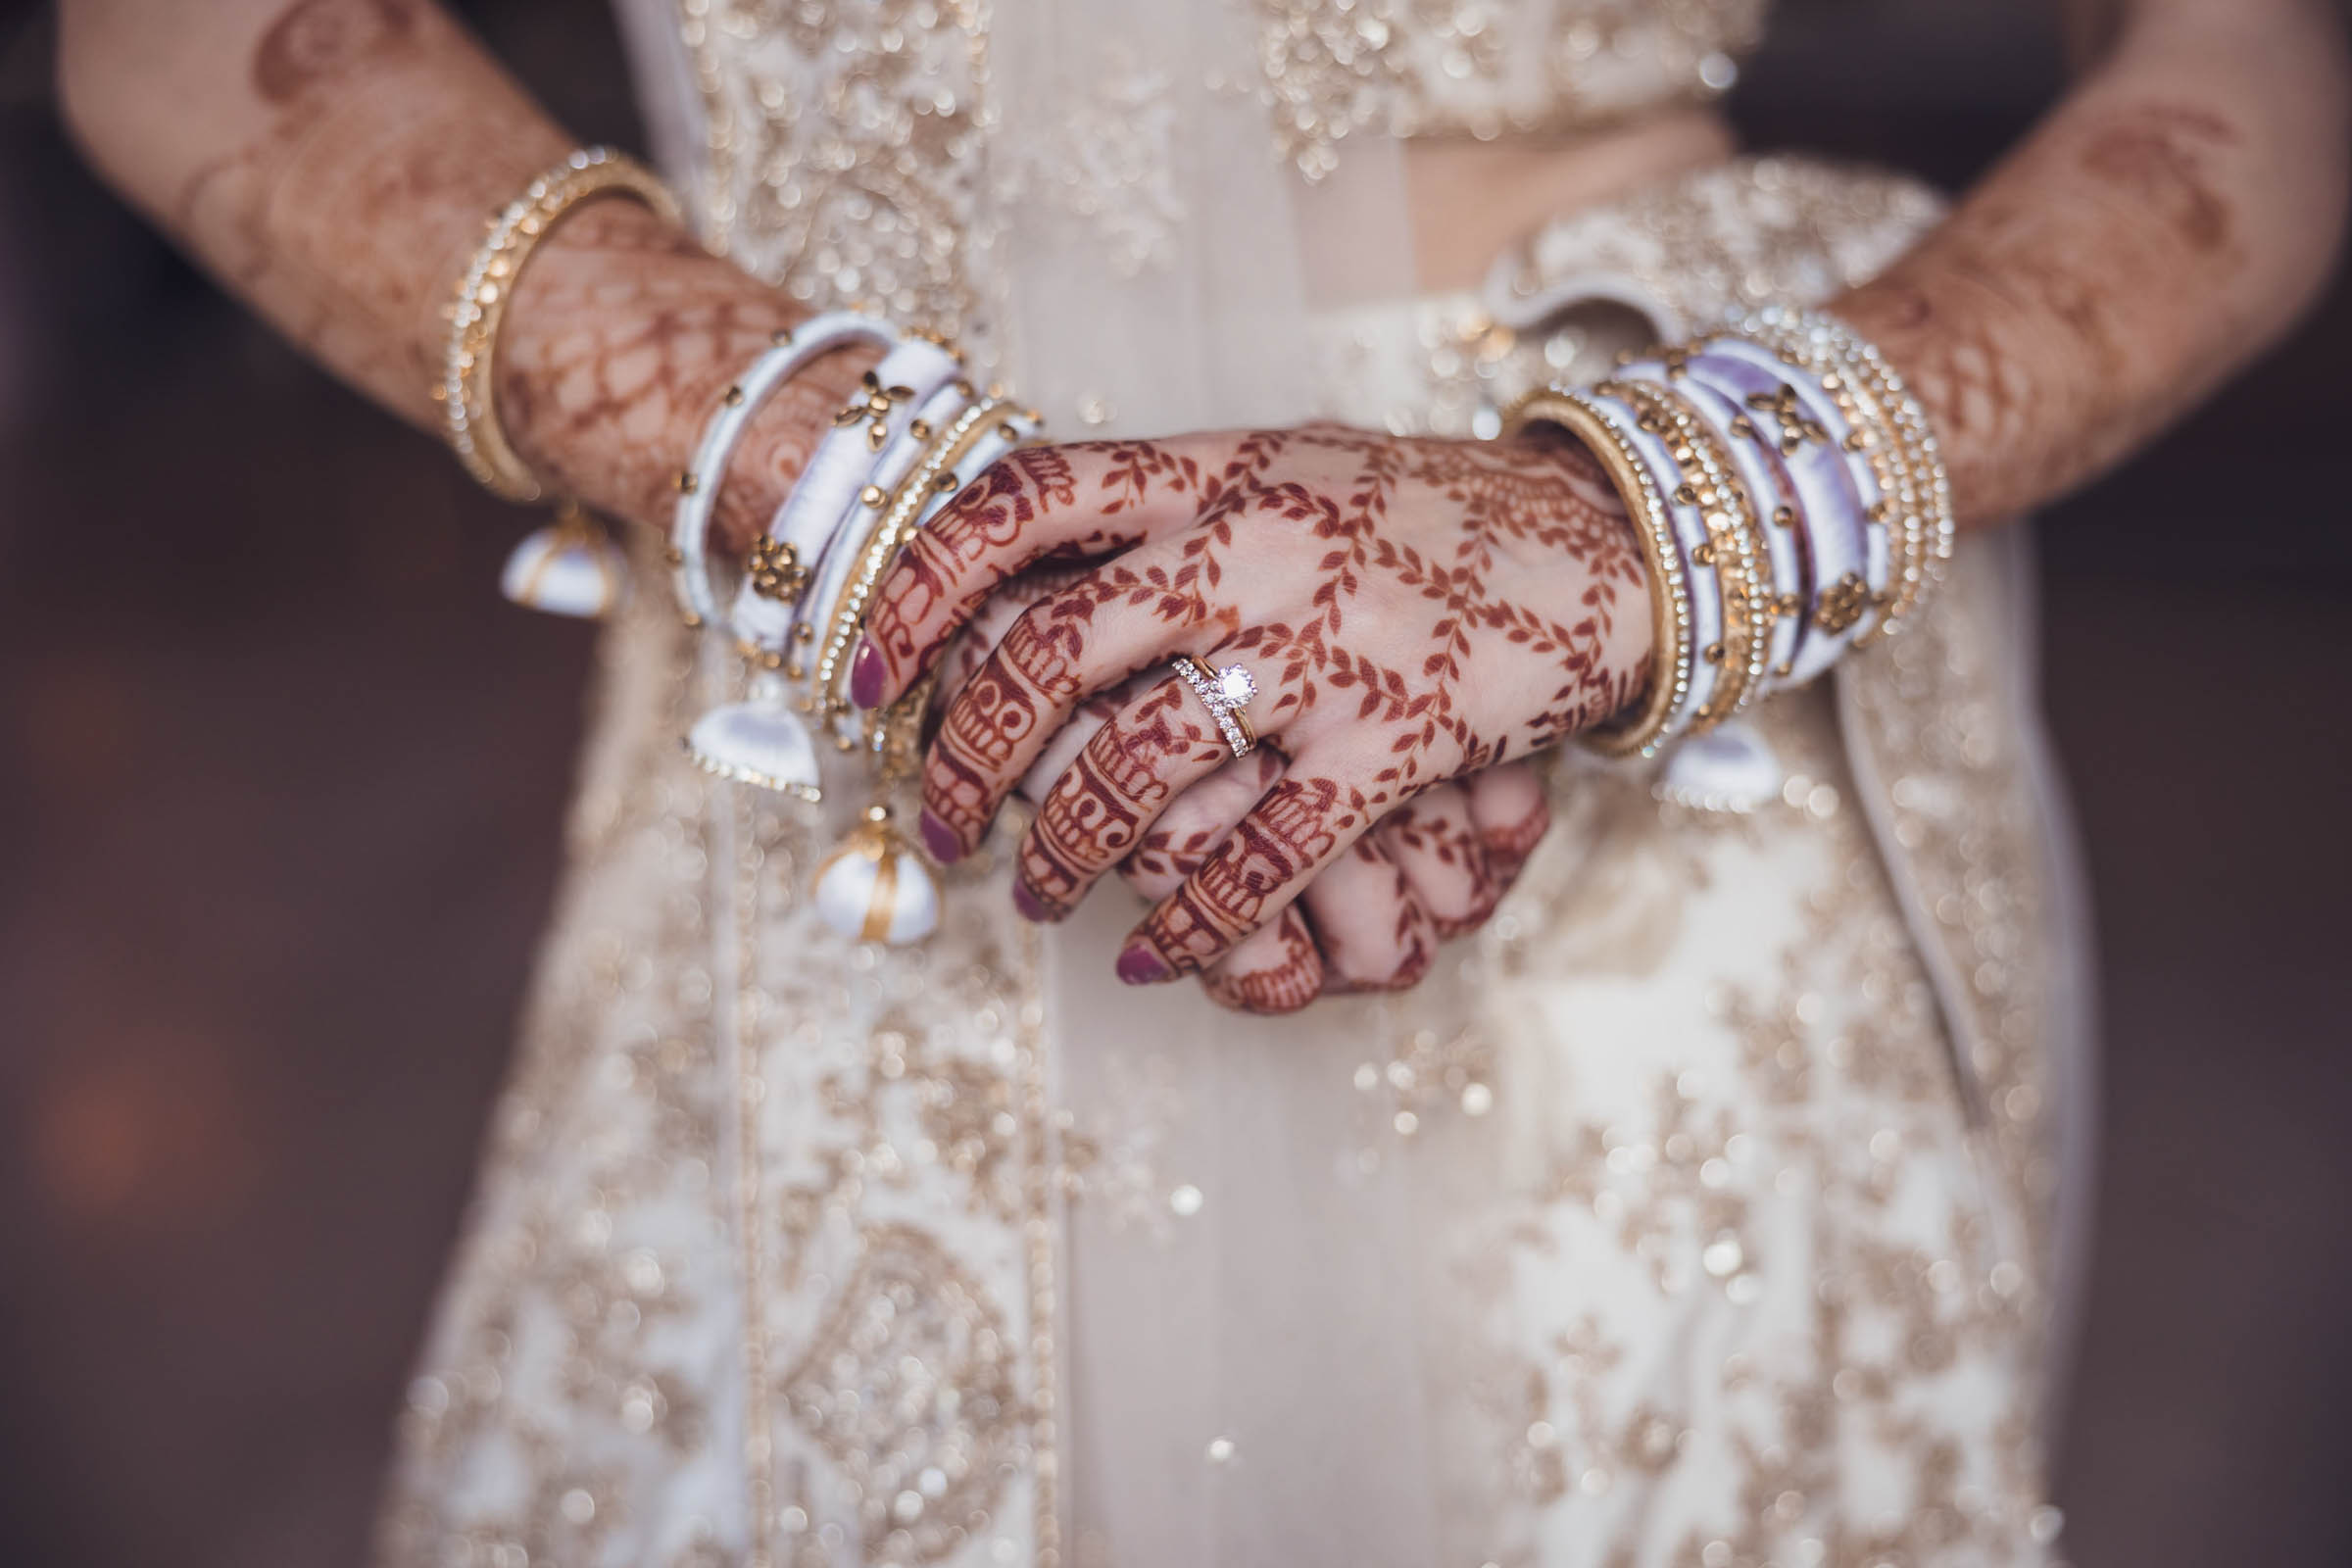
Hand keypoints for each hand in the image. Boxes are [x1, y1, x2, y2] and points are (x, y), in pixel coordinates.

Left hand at [855, 424, 1648, 984]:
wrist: (1599, 536)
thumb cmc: (1423, 510)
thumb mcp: (1287, 463)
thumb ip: (1171, 501)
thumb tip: (1028, 543)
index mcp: (1211, 470)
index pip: (1023, 501)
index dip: (921, 583)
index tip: (872, 665)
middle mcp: (1248, 549)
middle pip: (1046, 653)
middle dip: (967, 758)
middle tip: (946, 823)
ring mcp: (1321, 646)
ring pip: (1137, 769)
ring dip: (1066, 854)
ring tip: (1043, 896)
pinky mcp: (1392, 740)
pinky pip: (1261, 854)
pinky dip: (1193, 923)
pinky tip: (1157, 957)